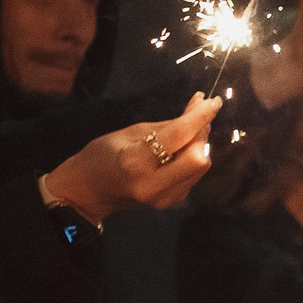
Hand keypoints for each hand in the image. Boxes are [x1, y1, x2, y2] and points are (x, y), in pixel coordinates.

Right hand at [42, 94, 220, 222]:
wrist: (89, 191)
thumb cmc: (103, 155)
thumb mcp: (130, 132)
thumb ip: (168, 125)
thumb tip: (199, 107)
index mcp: (135, 162)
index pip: (179, 136)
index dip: (200, 116)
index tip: (213, 100)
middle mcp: (153, 184)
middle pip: (199, 158)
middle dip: (202, 134)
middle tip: (198, 116)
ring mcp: (164, 198)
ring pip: (200, 167)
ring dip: (199, 145)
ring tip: (188, 131)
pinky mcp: (172, 202)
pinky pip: (193, 175)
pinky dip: (192, 158)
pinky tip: (179, 150)